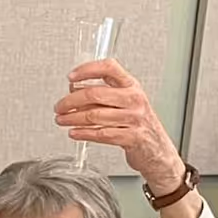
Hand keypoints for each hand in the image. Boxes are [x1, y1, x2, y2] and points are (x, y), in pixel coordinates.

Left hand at [57, 59, 184, 194]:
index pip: (109, 68)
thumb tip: (73, 89)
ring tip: (61, 120)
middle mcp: (134, 99)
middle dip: (71, 101)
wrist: (158, 150)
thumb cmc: (137, 124)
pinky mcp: (131, 137)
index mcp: (131, 86)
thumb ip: (102, 94)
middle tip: (59, 107)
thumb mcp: (124, 102)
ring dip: (72, 118)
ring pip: (94, 115)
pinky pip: (101, 134)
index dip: (88, 70)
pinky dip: (83, 133)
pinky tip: (73, 133)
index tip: (71, 77)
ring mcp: (134, 118)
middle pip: (95, 94)